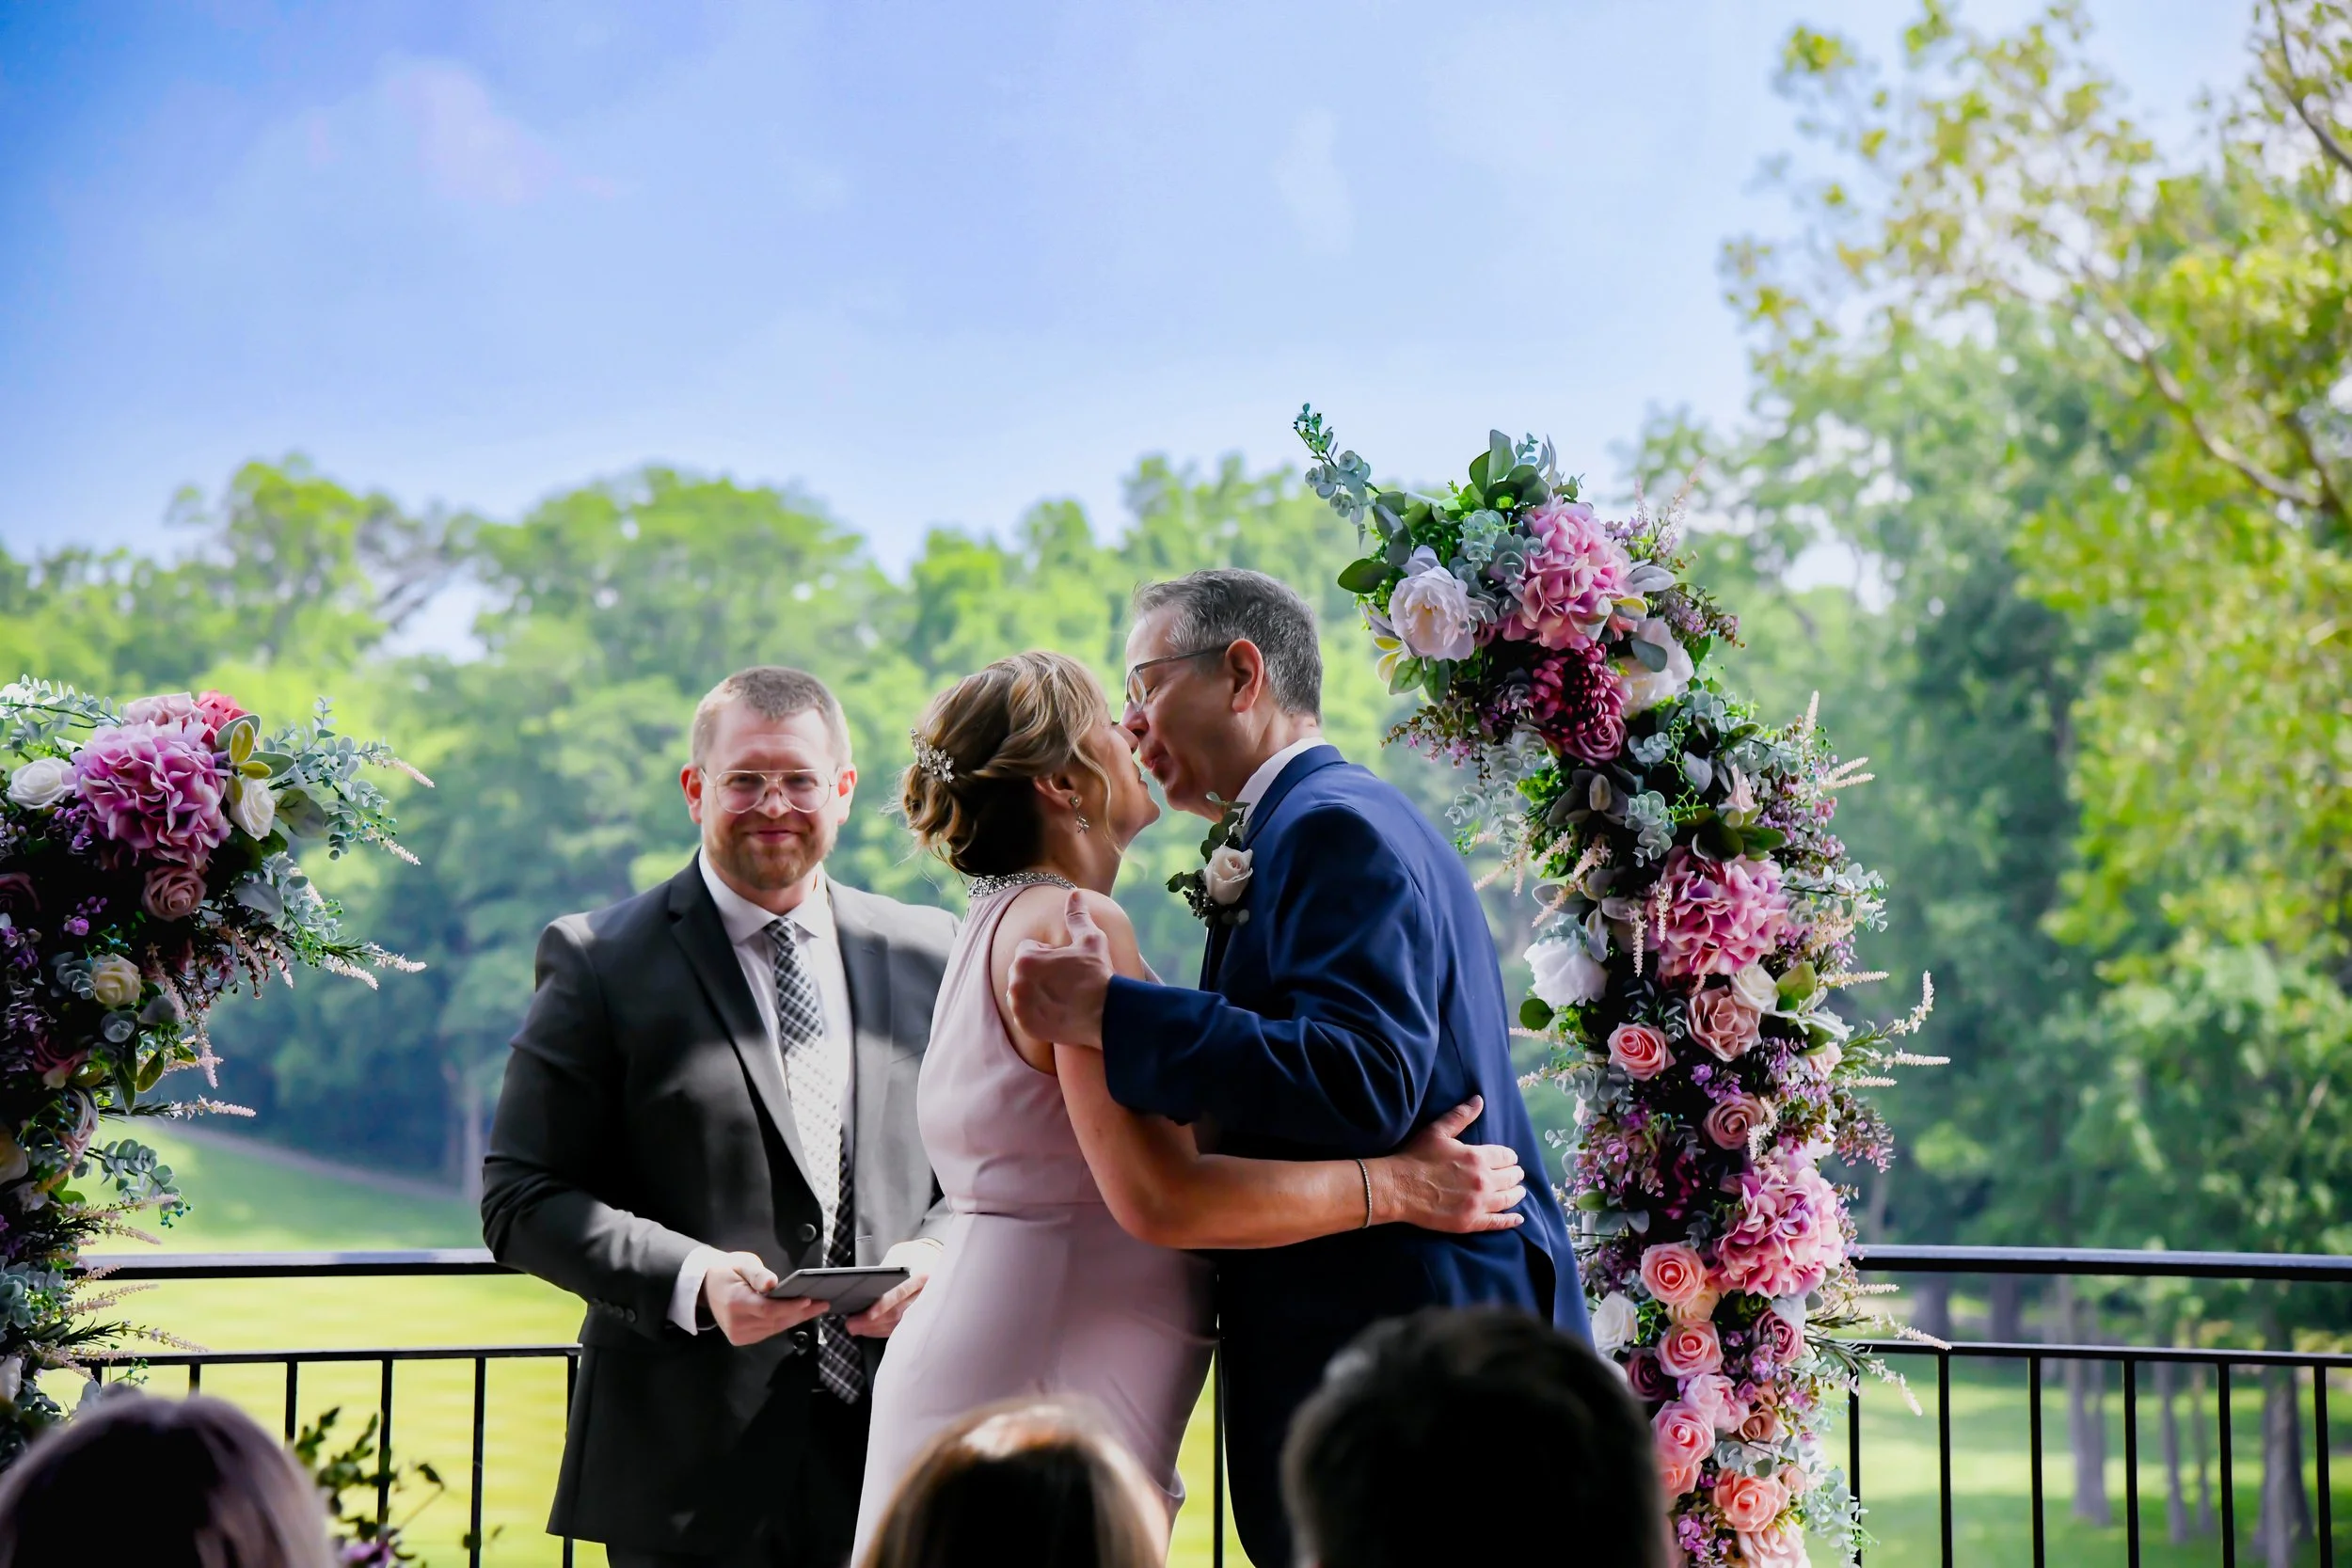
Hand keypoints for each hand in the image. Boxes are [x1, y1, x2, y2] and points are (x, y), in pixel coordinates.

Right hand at [702, 1251, 827, 1346]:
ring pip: (775, 1328)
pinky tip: (799, 1313)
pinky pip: (769, 1331)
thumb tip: (772, 1284)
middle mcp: (736, 1323)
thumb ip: (758, 1274)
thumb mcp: (742, 1264)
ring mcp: (738, 1334)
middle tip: (823, 1303)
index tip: (809, 1300)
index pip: (768, 1309)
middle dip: (801, 1312)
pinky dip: (784, 1322)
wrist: (707, 1286)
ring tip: (817, 1307)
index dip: (790, 1306)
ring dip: (796, 1318)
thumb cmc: (728, 1271)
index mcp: (734, 1302)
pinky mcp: (741, 1339)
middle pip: (775, 1321)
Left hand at [847, 1239, 941, 1337]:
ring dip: (876, 1329)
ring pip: (899, 1324)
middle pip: (899, 1313)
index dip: (884, 1305)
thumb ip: (885, 1271)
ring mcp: (926, 1307)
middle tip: (852, 1324)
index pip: (901, 1292)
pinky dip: (885, 1330)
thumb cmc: (916, 1256)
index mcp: (922, 1275)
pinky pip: (902, 1328)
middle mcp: (927, 1294)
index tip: (868, 1314)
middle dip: (873, 1322)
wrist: (936, 1261)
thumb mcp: (900, 1255)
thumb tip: (862, 1288)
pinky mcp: (922, 1317)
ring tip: (857, 1328)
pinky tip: (871, 1329)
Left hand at [1005, 891, 1112, 1048]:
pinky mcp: (1026, 1026)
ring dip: (1036, 991)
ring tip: (1062, 995)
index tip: (1066, 963)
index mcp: (1025, 959)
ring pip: (1022, 991)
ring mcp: (1019, 1007)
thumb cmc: (1098, 974)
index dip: (1048, 953)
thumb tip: (1075, 893)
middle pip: (1022, 970)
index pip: (1028, 949)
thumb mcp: (1090, 939)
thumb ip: (1077, 915)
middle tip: (1065, 980)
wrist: (1107, 1015)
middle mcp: (1016, 983)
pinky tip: (1058, 1010)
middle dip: (1039, 972)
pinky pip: (1025, 1013)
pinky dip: (1037, 1012)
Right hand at [1371, 1097, 1526, 1232]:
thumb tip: (1479, 1100)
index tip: (1509, 1159)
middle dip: (1515, 1174)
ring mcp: (1478, 1204)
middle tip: (1516, 1174)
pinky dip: (1511, 1219)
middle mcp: (1483, 1181)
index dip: (1509, 1157)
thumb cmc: (1416, 1157)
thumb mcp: (1438, 1131)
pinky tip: (1518, 1217)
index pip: (1505, 1156)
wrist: (1397, 1187)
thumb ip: (1460, 1115)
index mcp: (1477, 1157)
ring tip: (1520, 1191)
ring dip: (1517, 1193)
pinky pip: (1498, 1222)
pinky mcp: (1470, 1222)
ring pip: (1508, 1199)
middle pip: (1510, 1178)